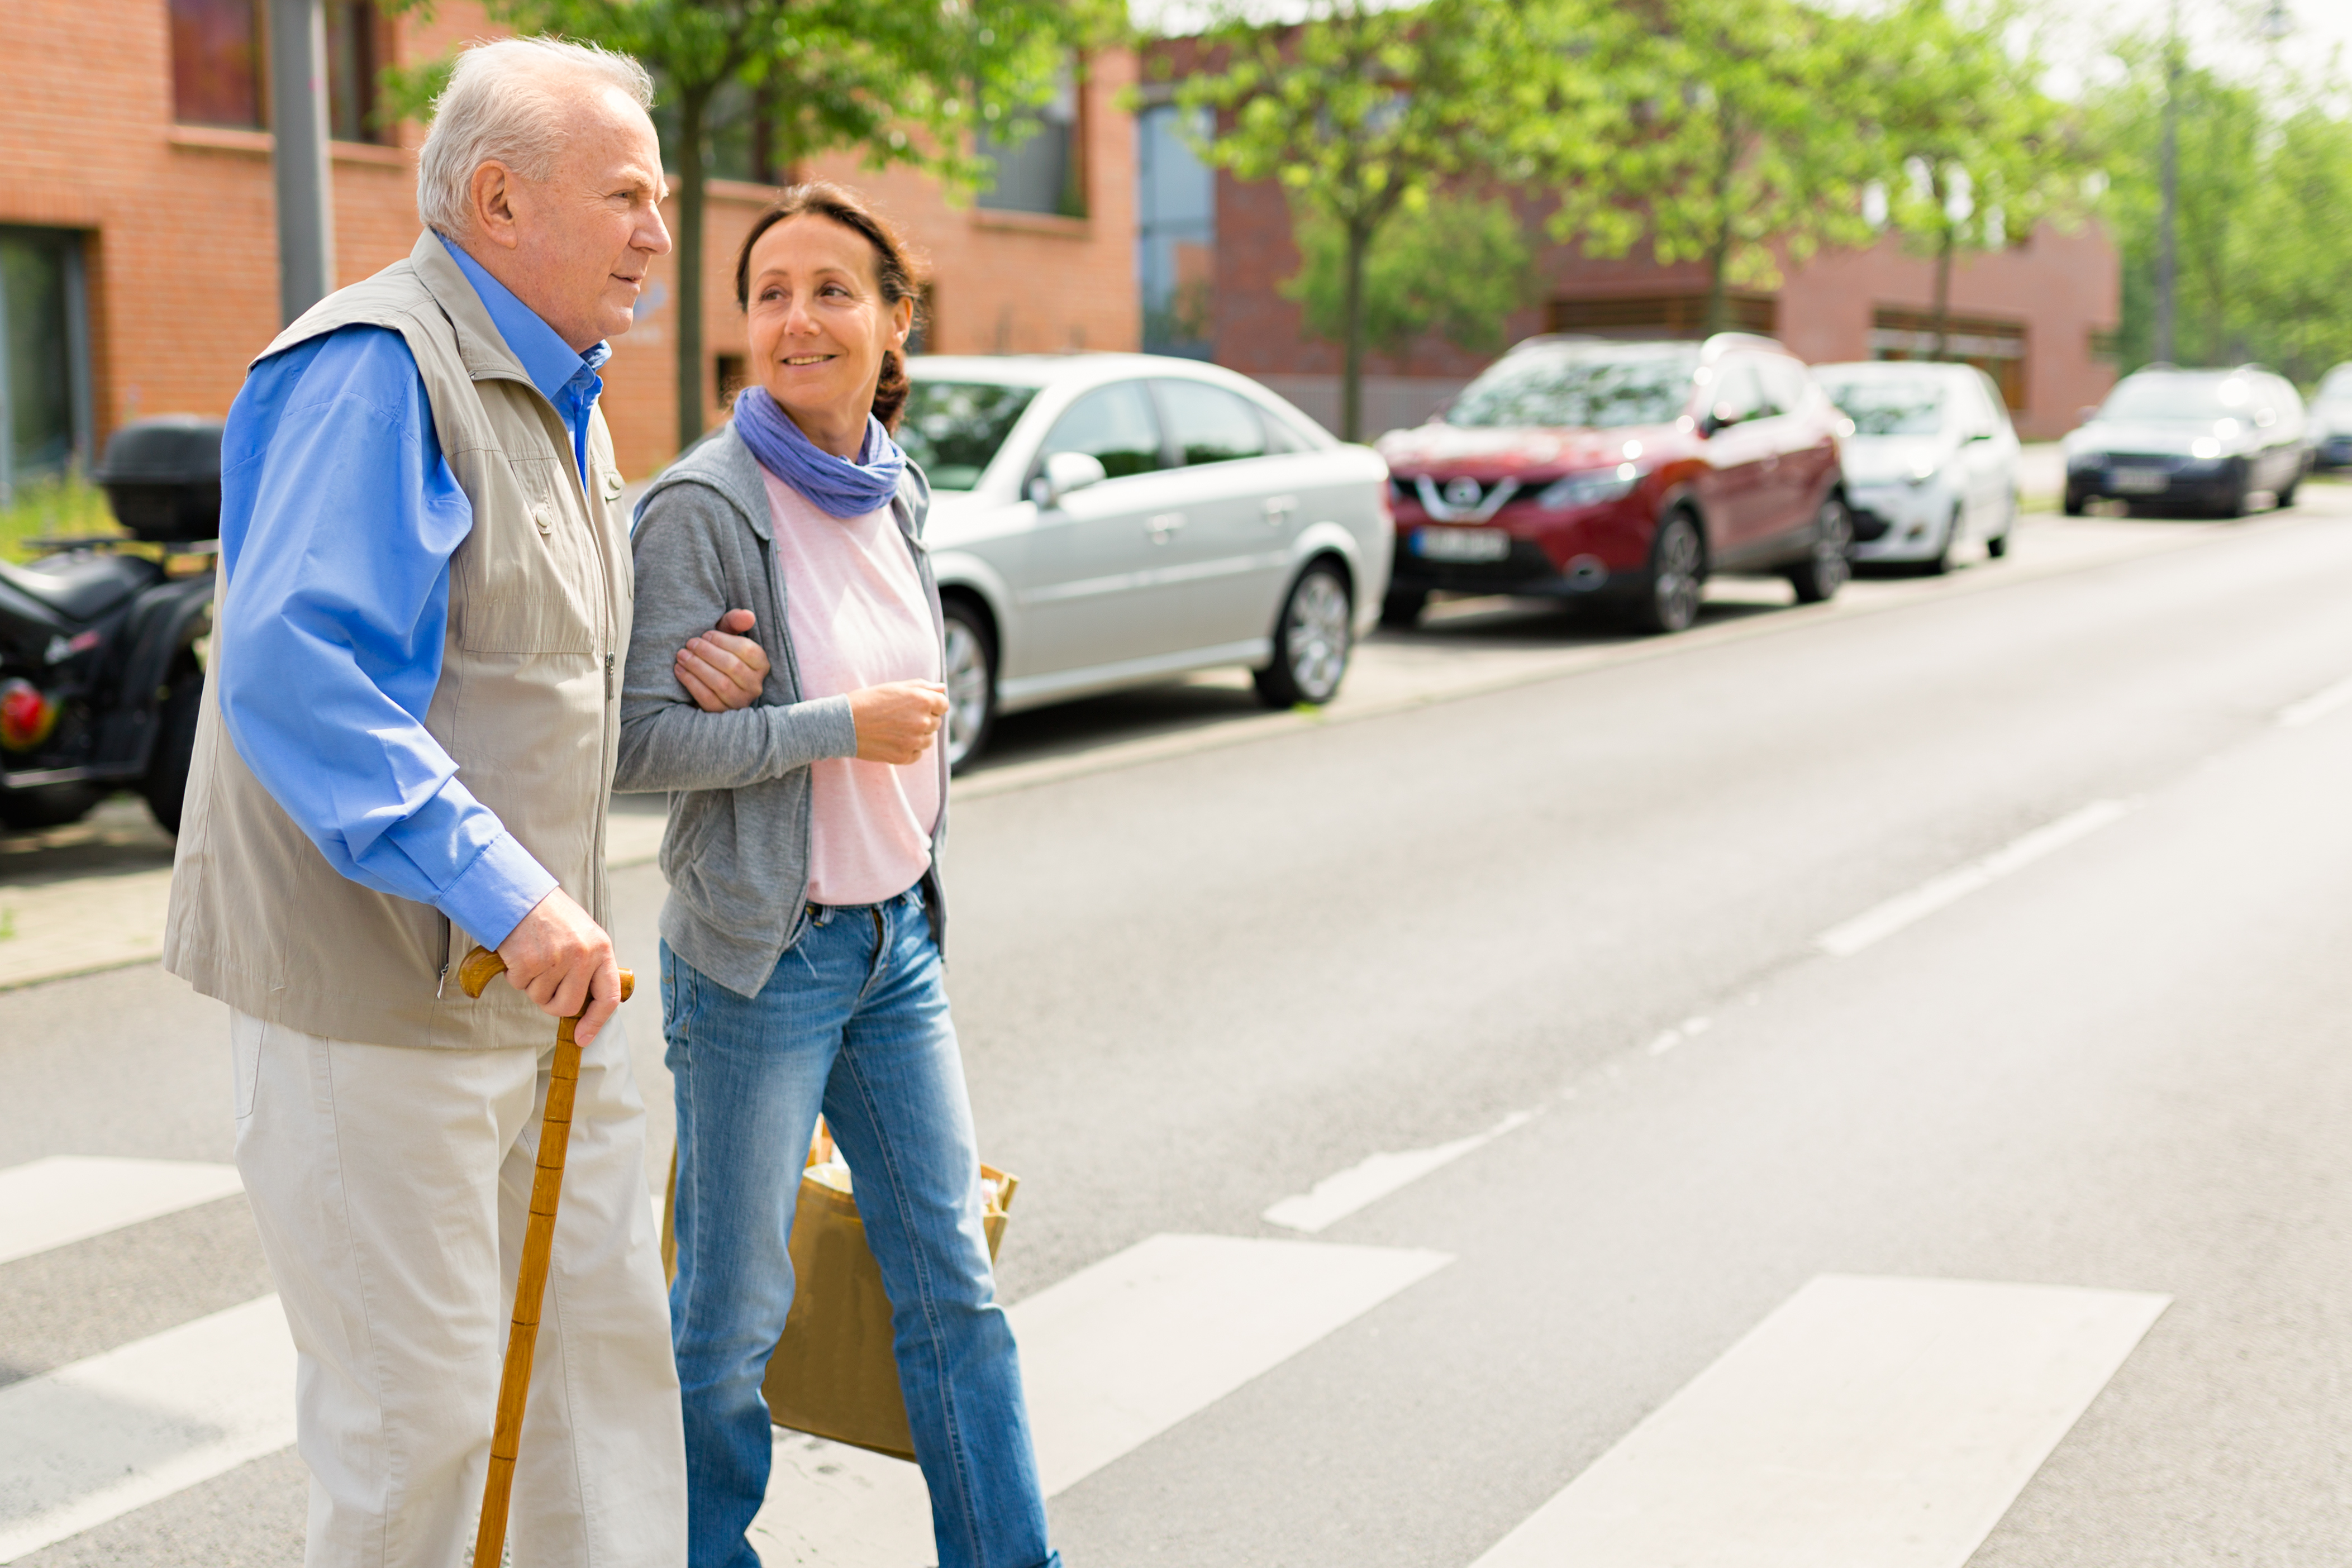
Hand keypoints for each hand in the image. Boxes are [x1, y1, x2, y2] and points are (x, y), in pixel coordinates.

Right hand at [495, 888, 622, 1046]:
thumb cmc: (552, 917)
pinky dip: (515, 974)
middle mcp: (583, 955)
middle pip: (568, 1006)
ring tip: (532, 954)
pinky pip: (520, 985)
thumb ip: (588, 966)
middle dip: (553, 1004)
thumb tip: (584, 1007)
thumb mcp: (582, 935)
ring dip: (531, 984)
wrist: (519, 892)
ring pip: (540, 997)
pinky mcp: (529, 961)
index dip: (596, 1022)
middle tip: (544, 986)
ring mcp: (556, 959)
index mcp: (601, 949)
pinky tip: (518, 951)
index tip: (582, 1038)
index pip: (607, 996)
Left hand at [676, 609, 770, 712]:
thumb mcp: (726, 636)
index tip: (705, 634)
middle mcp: (755, 685)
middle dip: (707, 653)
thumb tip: (748, 615)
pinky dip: (691, 682)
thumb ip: (735, 622)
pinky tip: (679, 670)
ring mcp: (740, 702)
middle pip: (733, 666)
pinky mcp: (723, 713)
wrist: (707, 684)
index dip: (723, 640)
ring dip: (697, 667)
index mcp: (761, 665)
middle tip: (689, 643)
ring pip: (720, 683)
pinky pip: (707, 698)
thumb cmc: (719, 655)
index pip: (748, 650)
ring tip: (681, 655)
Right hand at [848, 680, 949, 763]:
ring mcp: (914, 741)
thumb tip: (943, 688)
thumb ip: (922, 686)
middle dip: (924, 718)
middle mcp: (922, 721)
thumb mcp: (895, 687)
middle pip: (936, 722)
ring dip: (918, 735)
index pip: (943, 705)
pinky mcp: (904, 756)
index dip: (933, 704)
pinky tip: (894, 741)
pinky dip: (910, 749)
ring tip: (896, 729)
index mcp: (922, 700)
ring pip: (928, 740)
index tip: (918, 706)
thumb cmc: (868, 701)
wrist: (844, 723)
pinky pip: (918, 754)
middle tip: (901, 716)